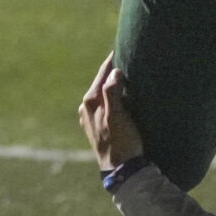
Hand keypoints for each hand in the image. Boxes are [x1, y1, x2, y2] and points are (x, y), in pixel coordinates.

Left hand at [78, 55, 144, 170]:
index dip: (114, 59)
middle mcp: (87, 108)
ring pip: (103, 93)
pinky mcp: (98, 127)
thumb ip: (113, 92)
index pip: (103, 72)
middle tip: (128, 55)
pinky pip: (106, 104)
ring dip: (114, 84)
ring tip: (128, 74)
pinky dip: (114, 97)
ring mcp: (91, 118)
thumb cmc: (121, 143)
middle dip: (114, 70)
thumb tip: (115, 72)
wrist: (122, 171)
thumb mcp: (118, 117)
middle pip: (102, 81)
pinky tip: (123, 97)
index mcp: (90, 101)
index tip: (123, 44)